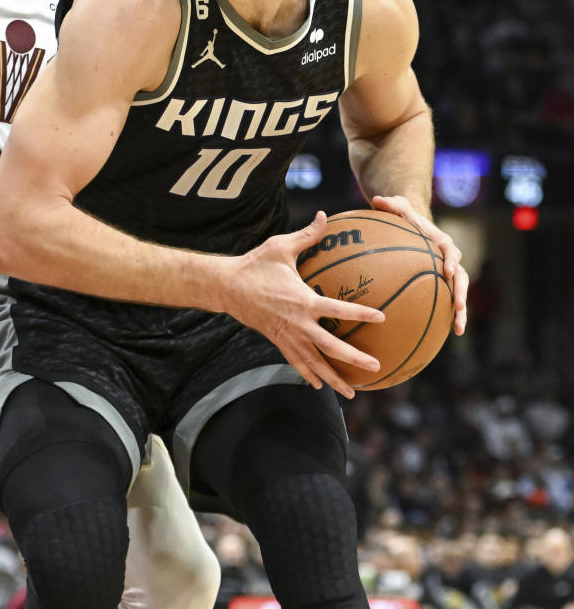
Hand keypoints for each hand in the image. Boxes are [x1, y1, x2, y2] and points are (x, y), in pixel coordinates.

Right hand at [224, 212, 384, 398]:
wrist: (227, 288)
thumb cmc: (255, 265)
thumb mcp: (281, 247)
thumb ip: (307, 235)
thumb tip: (325, 216)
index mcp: (303, 301)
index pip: (338, 311)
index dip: (361, 314)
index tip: (381, 318)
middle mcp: (298, 324)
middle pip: (331, 348)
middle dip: (354, 359)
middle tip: (376, 366)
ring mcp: (288, 336)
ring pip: (315, 363)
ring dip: (334, 378)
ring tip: (352, 392)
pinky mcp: (278, 342)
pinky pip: (297, 363)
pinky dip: (309, 375)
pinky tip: (320, 385)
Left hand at [370, 194, 468, 335]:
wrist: (415, 226)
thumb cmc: (405, 217)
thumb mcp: (397, 207)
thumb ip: (390, 204)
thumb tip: (377, 200)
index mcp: (441, 242)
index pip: (450, 250)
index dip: (452, 260)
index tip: (449, 271)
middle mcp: (449, 259)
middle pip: (461, 278)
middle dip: (462, 293)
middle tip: (459, 308)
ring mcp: (448, 274)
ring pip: (458, 294)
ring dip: (460, 312)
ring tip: (458, 330)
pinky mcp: (441, 285)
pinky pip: (444, 302)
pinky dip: (445, 318)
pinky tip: (442, 336)